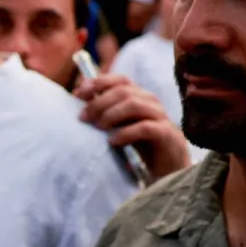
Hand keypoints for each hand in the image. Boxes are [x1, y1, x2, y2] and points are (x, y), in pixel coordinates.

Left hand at [75, 73, 191, 179]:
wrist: (168, 166)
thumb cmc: (140, 143)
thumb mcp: (118, 123)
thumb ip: (103, 108)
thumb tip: (79, 93)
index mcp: (139, 95)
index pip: (120, 80)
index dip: (98, 82)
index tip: (78, 94)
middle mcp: (150, 101)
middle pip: (123, 91)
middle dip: (99, 102)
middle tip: (84, 118)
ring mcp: (160, 116)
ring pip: (134, 105)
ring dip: (111, 115)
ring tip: (99, 127)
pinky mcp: (166, 133)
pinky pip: (145, 127)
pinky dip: (125, 133)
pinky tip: (113, 141)